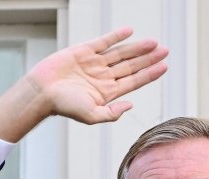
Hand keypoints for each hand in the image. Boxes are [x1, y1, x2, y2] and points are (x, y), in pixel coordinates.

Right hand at [0, 27, 167, 141]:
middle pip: (132, 65)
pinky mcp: (84, 51)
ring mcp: (95, 63)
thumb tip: (131, 105)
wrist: (42, 91)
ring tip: (154, 43)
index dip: (150, 74)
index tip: (164, 67)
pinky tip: (130, 32)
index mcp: (109, 92)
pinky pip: (104, 42)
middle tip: (166, 51)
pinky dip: (116, 36)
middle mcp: (104, 76)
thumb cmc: (64, 106)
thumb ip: (112, 113)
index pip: (135, 81)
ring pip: (121, 53)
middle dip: (149, 58)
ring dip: (138, 48)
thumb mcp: (92, 116)